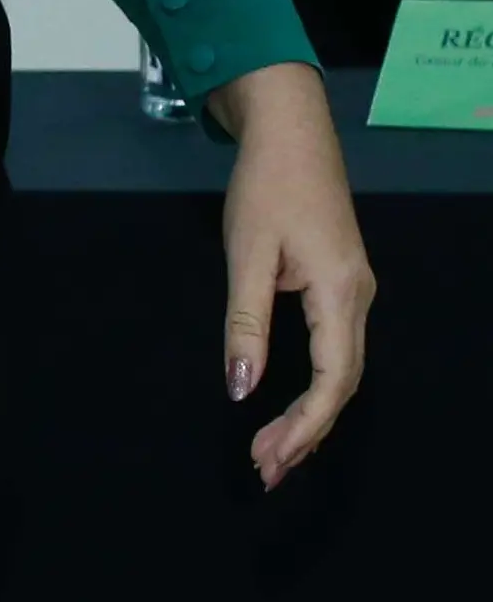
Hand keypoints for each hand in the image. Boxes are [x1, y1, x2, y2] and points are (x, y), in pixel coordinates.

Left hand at [202, 60, 372, 489]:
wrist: (292, 131)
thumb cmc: (267, 186)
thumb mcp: (247, 255)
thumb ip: (245, 324)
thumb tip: (242, 389)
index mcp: (341, 294)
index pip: (332, 381)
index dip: (303, 426)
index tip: (269, 458)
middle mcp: (359, 300)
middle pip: (340, 384)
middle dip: (305, 432)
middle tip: (263, 470)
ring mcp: (354, 293)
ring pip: (339, 371)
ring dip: (307, 414)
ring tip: (271, 453)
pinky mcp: (340, 286)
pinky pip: (334, 351)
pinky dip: (311, 387)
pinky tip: (287, 407)